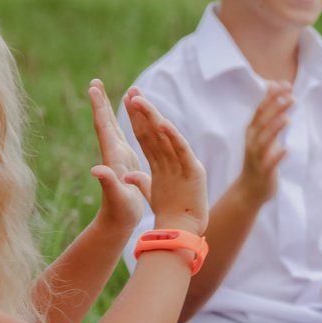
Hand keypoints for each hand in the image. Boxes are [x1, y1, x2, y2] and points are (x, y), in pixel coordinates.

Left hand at [86, 79, 149, 232]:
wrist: (116, 224)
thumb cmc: (120, 213)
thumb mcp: (117, 197)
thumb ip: (107, 183)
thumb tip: (96, 171)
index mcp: (113, 157)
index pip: (104, 128)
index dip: (99, 107)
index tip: (93, 88)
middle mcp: (113, 154)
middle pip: (105, 123)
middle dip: (100, 102)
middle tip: (94, 82)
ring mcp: (118, 157)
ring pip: (112, 128)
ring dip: (107, 109)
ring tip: (103, 93)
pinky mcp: (124, 162)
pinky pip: (121, 137)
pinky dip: (119, 123)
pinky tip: (120, 119)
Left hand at [123, 88, 207, 235]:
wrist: (183, 231)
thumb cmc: (169, 214)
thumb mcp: (151, 194)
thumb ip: (141, 182)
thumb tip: (128, 176)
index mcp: (161, 162)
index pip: (146, 136)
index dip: (136, 118)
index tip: (127, 100)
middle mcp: (173, 159)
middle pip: (154, 131)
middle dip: (143, 111)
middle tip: (132, 91)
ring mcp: (183, 163)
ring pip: (165, 136)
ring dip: (152, 117)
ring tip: (139, 101)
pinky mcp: (194, 170)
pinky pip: (180, 150)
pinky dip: (172, 136)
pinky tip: (162, 123)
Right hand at [237, 81, 291, 204]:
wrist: (250, 189)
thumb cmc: (259, 156)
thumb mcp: (263, 131)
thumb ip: (270, 110)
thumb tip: (274, 85)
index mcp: (252, 130)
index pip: (261, 109)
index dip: (272, 96)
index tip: (285, 84)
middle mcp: (252, 141)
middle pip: (263, 121)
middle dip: (276, 108)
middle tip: (290, 96)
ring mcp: (256, 156)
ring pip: (264, 140)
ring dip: (274, 129)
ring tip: (287, 118)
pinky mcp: (263, 171)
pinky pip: (269, 163)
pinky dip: (277, 155)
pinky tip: (287, 149)